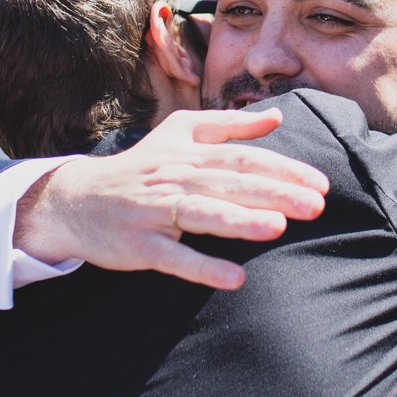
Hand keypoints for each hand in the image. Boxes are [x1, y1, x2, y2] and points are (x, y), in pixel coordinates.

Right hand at [15, 108, 327, 290]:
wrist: (76, 199)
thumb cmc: (139, 168)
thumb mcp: (178, 134)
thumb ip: (228, 126)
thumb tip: (276, 118)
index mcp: (188, 153)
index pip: (242, 158)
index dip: (282, 169)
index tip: (320, 182)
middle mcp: (174, 178)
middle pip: (229, 183)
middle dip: (275, 193)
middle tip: (317, 205)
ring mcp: (154, 211)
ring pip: (202, 213)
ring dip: (240, 221)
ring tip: (278, 227)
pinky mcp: (139, 244)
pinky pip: (173, 257)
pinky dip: (202, 267)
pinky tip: (234, 278)